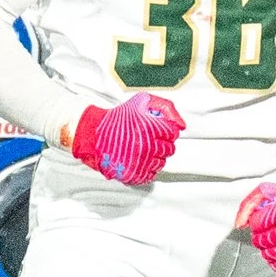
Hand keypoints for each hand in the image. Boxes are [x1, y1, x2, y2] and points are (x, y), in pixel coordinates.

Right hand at [68, 93, 184, 185]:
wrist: (94, 134)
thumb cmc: (117, 118)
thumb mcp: (141, 101)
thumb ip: (165, 107)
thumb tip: (181, 124)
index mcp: (149, 128)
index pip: (172, 133)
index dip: (166, 130)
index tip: (157, 129)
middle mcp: (146, 146)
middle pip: (169, 149)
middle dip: (162, 143)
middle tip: (151, 138)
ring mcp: (140, 162)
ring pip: (161, 163)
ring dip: (156, 156)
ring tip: (144, 148)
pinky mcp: (133, 174)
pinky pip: (151, 175)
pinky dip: (148, 168)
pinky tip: (140, 159)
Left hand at [235, 171, 275, 272]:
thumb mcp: (267, 191)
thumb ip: (248, 205)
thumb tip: (239, 225)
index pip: (255, 225)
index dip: (256, 221)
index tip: (262, 217)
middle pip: (260, 241)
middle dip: (259, 235)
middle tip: (267, 228)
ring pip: (268, 255)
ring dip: (265, 247)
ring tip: (272, 238)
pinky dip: (275, 260)